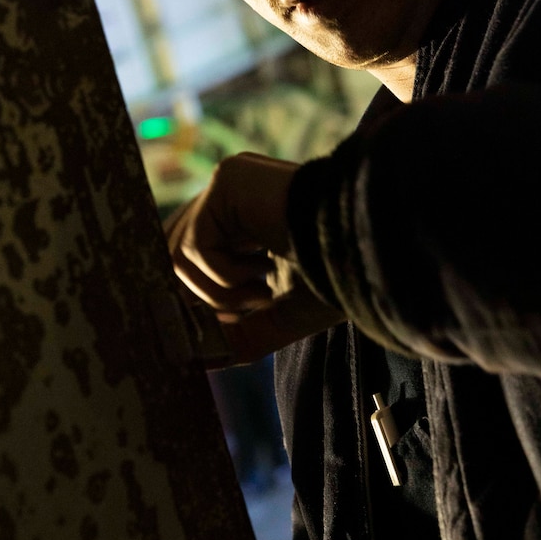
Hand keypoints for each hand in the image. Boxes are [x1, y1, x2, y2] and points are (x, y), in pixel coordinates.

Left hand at [164, 153, 343, 363]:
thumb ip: (238, 333)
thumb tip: (196, 360)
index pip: (189, 258)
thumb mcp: (279, 314)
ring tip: (264, 290)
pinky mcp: (227, 179)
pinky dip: (226, 278)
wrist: (368, 250)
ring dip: (220, 293)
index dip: (198, 299)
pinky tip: (265, 269)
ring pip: (177, 256)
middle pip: (171, 255)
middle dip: (204, 299)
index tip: (230, 322)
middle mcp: (229, 195)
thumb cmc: (336, 278)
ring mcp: (227, 184)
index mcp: (241, 218)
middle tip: (246, 311)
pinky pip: (196, 246)